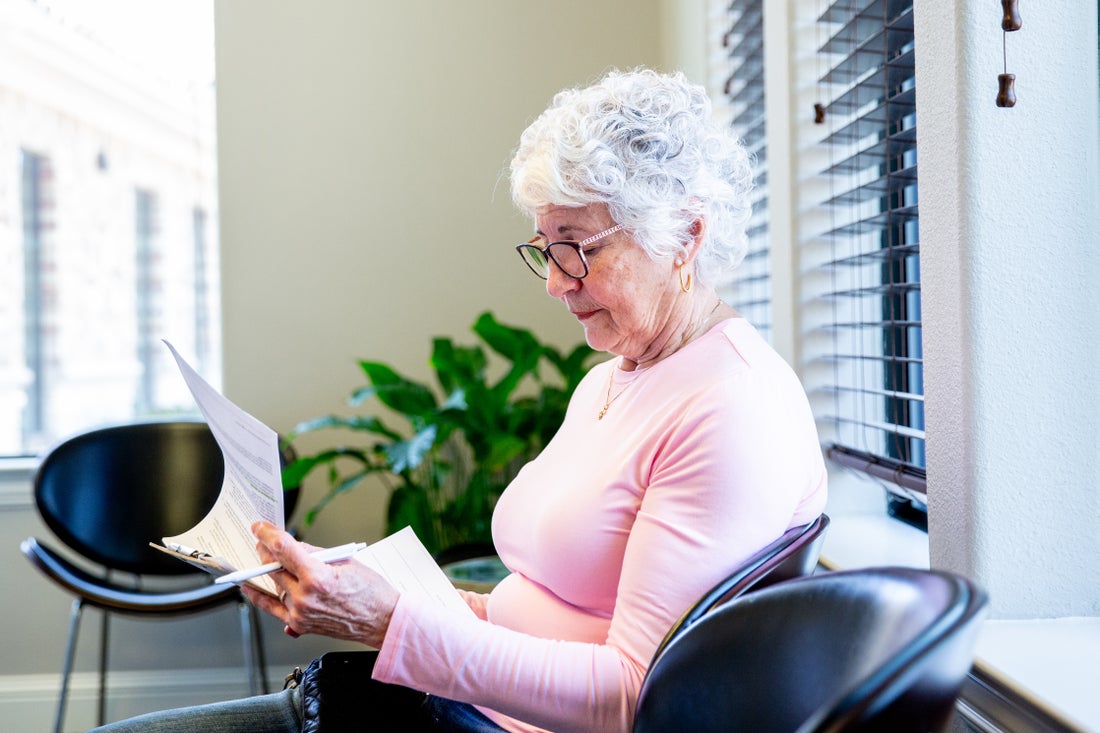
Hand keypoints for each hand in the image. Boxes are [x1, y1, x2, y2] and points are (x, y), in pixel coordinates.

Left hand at [241, 522, 398, 647]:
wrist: (383, 621)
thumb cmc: (371, 592)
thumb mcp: (346, 561)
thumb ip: (315, 553)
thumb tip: (294, 547)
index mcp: (317, 577)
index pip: (283, 549)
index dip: (267, 534)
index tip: (259, 527)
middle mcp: (305, 597)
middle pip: (274, 567)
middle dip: (266, 550)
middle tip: (262, 540)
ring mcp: (300, 613)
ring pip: (274, 585)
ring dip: (268, 570)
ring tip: (266, 558)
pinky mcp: (300, 624)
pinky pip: (272, 609)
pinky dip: (259, 597)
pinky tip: (250, 587)